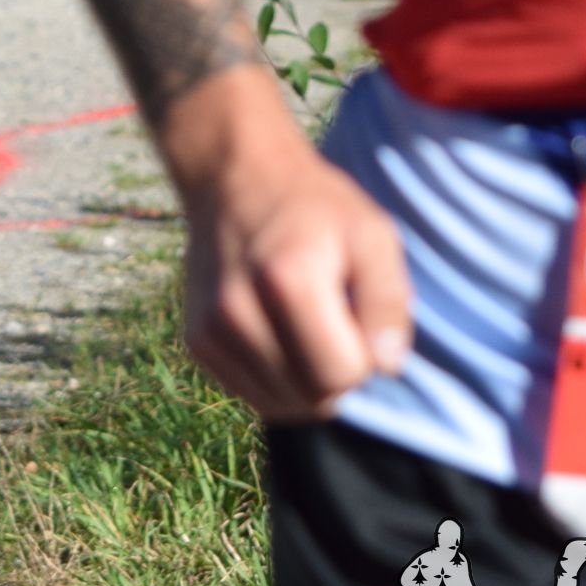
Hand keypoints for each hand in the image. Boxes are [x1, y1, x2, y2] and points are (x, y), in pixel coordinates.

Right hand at [174, 94, 411, 420]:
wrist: (234, 180)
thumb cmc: (314, 208)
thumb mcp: (371, 235)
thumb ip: (389, 301)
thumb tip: (387, 367)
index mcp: (287, 280)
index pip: (341, 375)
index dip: (365, 358)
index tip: (359, 318)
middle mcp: (237, 310)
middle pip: (311, 398)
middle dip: (338, 377)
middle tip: (338, 325)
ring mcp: (210, 329)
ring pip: (281, 406)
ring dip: (307, 383)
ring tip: (308, 329)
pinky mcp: (196, 342)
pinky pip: (252, 396)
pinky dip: (277, 381)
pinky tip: (282, 338)